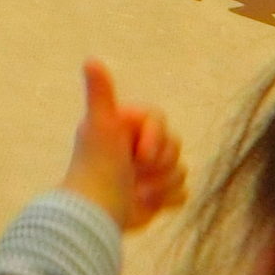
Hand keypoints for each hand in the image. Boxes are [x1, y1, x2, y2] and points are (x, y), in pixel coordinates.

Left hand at [61, 61, 186, 232]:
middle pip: (174, 145)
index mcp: (122, 125)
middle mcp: (134, 145)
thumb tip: (91, 59)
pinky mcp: (156, 194)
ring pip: (181, 170)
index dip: (156, 138)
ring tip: (135, 189)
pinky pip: (183, 193)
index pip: (160, 121)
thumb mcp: (100, 126)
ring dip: (161, 184)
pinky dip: (166, 200)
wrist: (96, 214)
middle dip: (159, 163)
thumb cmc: (97, 167)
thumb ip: (100, 93)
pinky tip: (144, 202)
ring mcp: (147, 171)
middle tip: (134, 172)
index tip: (138, 155)